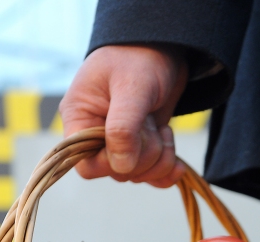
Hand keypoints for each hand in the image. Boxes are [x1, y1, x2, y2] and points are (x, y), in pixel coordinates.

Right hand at [60, 45, 188, 187]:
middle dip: (144, 156)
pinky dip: (166, 171)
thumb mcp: (132, 88)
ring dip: (159, 160)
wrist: (163, 49)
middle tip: (153, 126)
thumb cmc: (139, 58)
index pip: (86, 165)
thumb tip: (120, 166)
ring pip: (137, 174)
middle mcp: (96, 134)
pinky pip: (151, 173)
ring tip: (165, 131)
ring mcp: (120, 142)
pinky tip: (179, 165)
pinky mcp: (141, 145)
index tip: (134, 142)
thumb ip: (123, 127)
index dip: (112, 163)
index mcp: (80, 118)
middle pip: (117, 172)